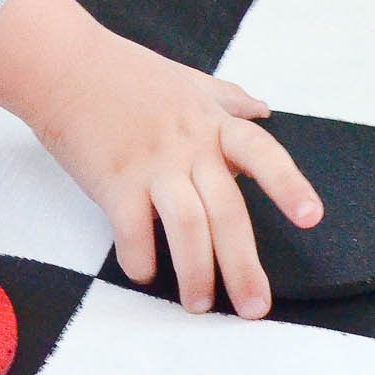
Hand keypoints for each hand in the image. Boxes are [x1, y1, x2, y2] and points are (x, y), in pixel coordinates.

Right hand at [0, 0, 320, 317]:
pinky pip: (132, 230)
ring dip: (196, 273)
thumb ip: (227, 99)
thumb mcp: (186, 79)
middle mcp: (188, 146)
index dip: (288, 185)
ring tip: (198, 304)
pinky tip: (144, 273)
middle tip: (253, 309)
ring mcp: (150, 165)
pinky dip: (140, 258)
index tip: (311, 217)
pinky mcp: (113, 181)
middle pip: (227, 212)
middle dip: (243, 266)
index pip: (261, 153)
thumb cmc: (123, 72)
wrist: (63, 65)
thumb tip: (262, 110)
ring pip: (187, 228)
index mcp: (210, 123)